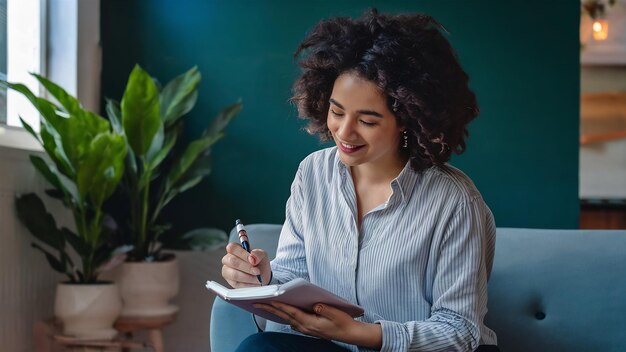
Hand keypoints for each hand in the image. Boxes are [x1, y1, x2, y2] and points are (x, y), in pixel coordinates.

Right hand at [221, 243, 271, 287]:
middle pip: (232, 261)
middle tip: (257, 271)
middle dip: (247, 267)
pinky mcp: (230, 282)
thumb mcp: (262, 255)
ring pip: (234, 274)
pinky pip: (237, 284)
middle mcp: (228, 259)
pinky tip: (254, 282)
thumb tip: (252, 257)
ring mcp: (227, 271)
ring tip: (257, 278)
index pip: (232, 248)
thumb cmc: (259, 262)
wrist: (262, 275)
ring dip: (248, 277)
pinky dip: (248, 284)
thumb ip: (258, 254)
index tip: (252, 259)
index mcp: (234, 249)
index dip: (242, 253)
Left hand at [253, 302, 380, 348]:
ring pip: (287, 319)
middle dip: (270, 309)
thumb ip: (324, 309)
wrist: (349, 333)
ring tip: (265, 306)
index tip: (267, 300)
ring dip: (276, 312)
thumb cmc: (343, 322)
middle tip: (256, 302)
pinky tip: (282, 313)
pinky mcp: (309, 328)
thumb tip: (315, 305)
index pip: (290, 312)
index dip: (278, 306)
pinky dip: (285, 316)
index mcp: (310, 322)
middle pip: (284, 316)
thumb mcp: (336, 314)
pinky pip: (293, 321)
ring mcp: (306, 329)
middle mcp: (305, 327)